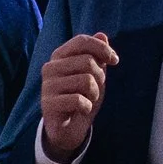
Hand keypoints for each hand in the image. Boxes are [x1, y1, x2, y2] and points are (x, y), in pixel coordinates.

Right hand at [39, 33, 117, 163]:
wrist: (68, 128)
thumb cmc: (81, 97)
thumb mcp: (94, 75)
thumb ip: (97, 55)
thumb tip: (102, 35)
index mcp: (60, 56)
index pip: (82, 41)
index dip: (102, 48)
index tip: (115, 61)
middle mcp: (50, 67)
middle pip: (87, 61)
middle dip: (100, 77)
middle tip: (95, 89)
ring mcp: (47, 85)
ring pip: (86, 80)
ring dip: (94, 94)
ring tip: (88, 100)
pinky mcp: (48, 104)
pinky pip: (79, 100)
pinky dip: (87, 107)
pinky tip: (81, 110)